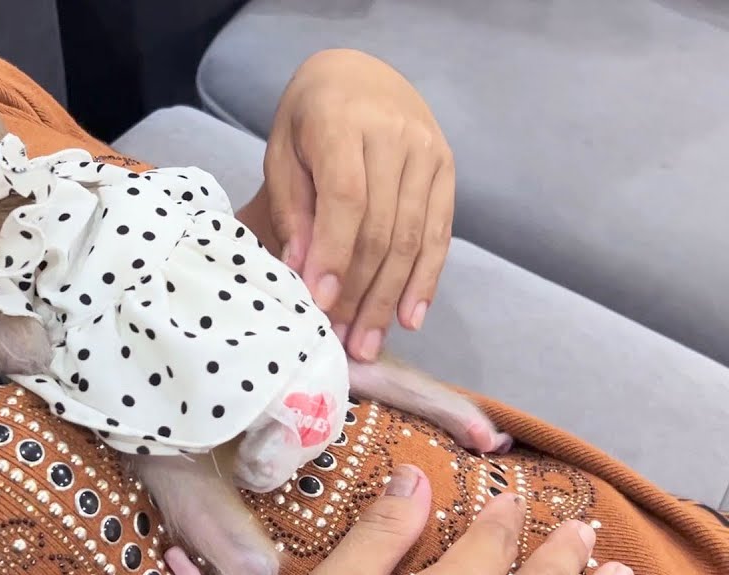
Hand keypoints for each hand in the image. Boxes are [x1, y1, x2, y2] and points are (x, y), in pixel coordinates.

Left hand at [256, 49, 454, 360]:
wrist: (358, 74)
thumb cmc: (308, 119)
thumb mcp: (283, 152)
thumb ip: (293, 209)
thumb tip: (303, 271)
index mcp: (343, 124)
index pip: (346, 198)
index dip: (334, 254)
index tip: (320, 302)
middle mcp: (395, 137)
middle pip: (382, 228)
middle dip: (361, 292)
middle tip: (344, 341)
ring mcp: (428, 154)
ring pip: (412, 239)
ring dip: (389, 299)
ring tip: (368, 343)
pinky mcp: (447, 171)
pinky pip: (439, 235)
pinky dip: (425, 281)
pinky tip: (409, 318)